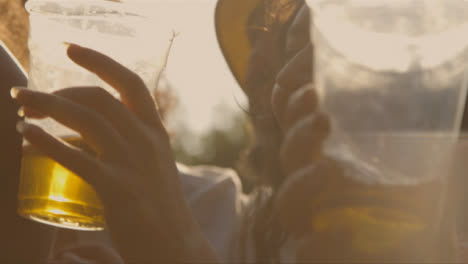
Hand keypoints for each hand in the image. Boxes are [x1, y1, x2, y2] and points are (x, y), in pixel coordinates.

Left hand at [12, 44, 216, 262]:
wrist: (176, 245)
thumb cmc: (159, 208)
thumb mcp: (152, 167)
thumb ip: (127, 149)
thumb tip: (83, 141)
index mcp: (156, 134)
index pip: (131, 84)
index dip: (101, 61)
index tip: (72, 50)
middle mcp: (147, 142)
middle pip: (101, 97)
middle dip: (60, 88)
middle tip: (29, 96)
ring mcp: (134, 164)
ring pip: (88, 119)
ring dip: (48, 106)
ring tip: (22, 107)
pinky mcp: (119, 189)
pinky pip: (78, 158)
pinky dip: (48, 143)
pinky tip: (28, 136)